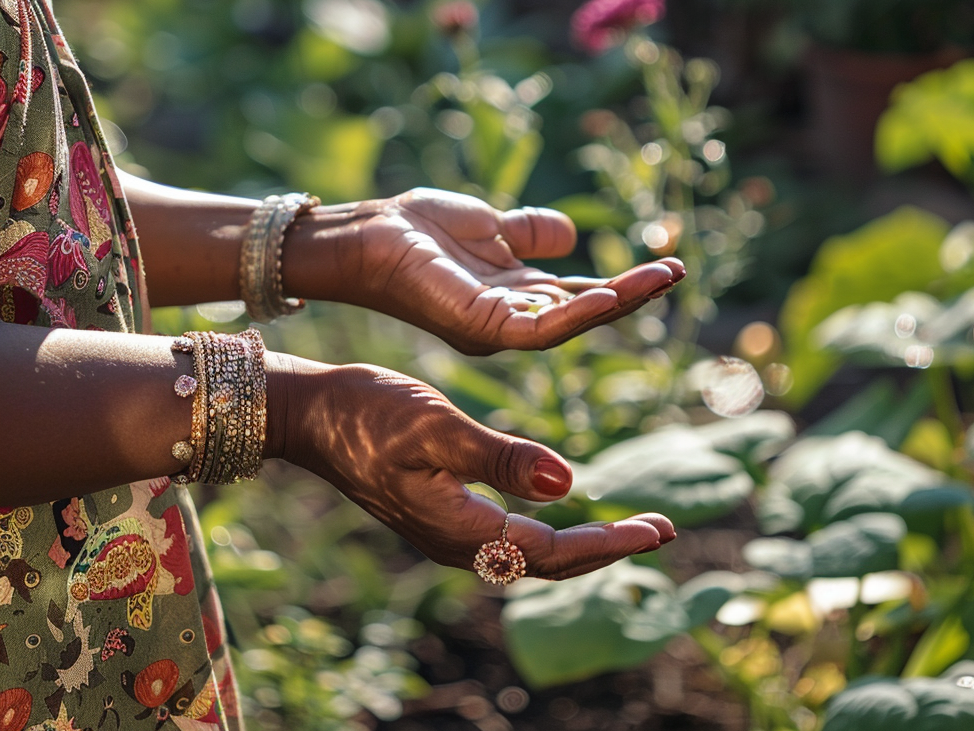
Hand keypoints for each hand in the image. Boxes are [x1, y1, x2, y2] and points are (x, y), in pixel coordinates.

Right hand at [271, 360, 675, 578]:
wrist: (310, 415)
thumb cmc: (368, 412)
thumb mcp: (438, 427)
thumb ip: (501, 458)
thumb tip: (571, 483)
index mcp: (458, 528)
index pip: (552, 552)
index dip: (609, 544)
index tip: (658, 531)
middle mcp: (455, 542)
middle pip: (546, 563)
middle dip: (606, 549)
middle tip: (660, 531)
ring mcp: (444, 530)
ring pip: (528, 553)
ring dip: (581, 542)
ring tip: (624, 528)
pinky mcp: (438, 511)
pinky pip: (507, 536)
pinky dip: (548, 528)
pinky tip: (561, 505)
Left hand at [284, 188, 683, 354]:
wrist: (370, 232)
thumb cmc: (420, 229)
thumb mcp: (490, 225)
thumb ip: (528, 232)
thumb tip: (574, 236)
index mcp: (516, 296)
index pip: (579, 295)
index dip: (623, 283)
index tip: (664, 264)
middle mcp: (512, 319)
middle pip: (584, 311)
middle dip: (632, 294)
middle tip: (677, 272)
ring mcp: (497, 327)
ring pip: (570, 321)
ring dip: (617, 301)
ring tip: (661, 277)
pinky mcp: (480, 327)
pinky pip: (536, 329)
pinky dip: (574, 314)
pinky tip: (606, 292)